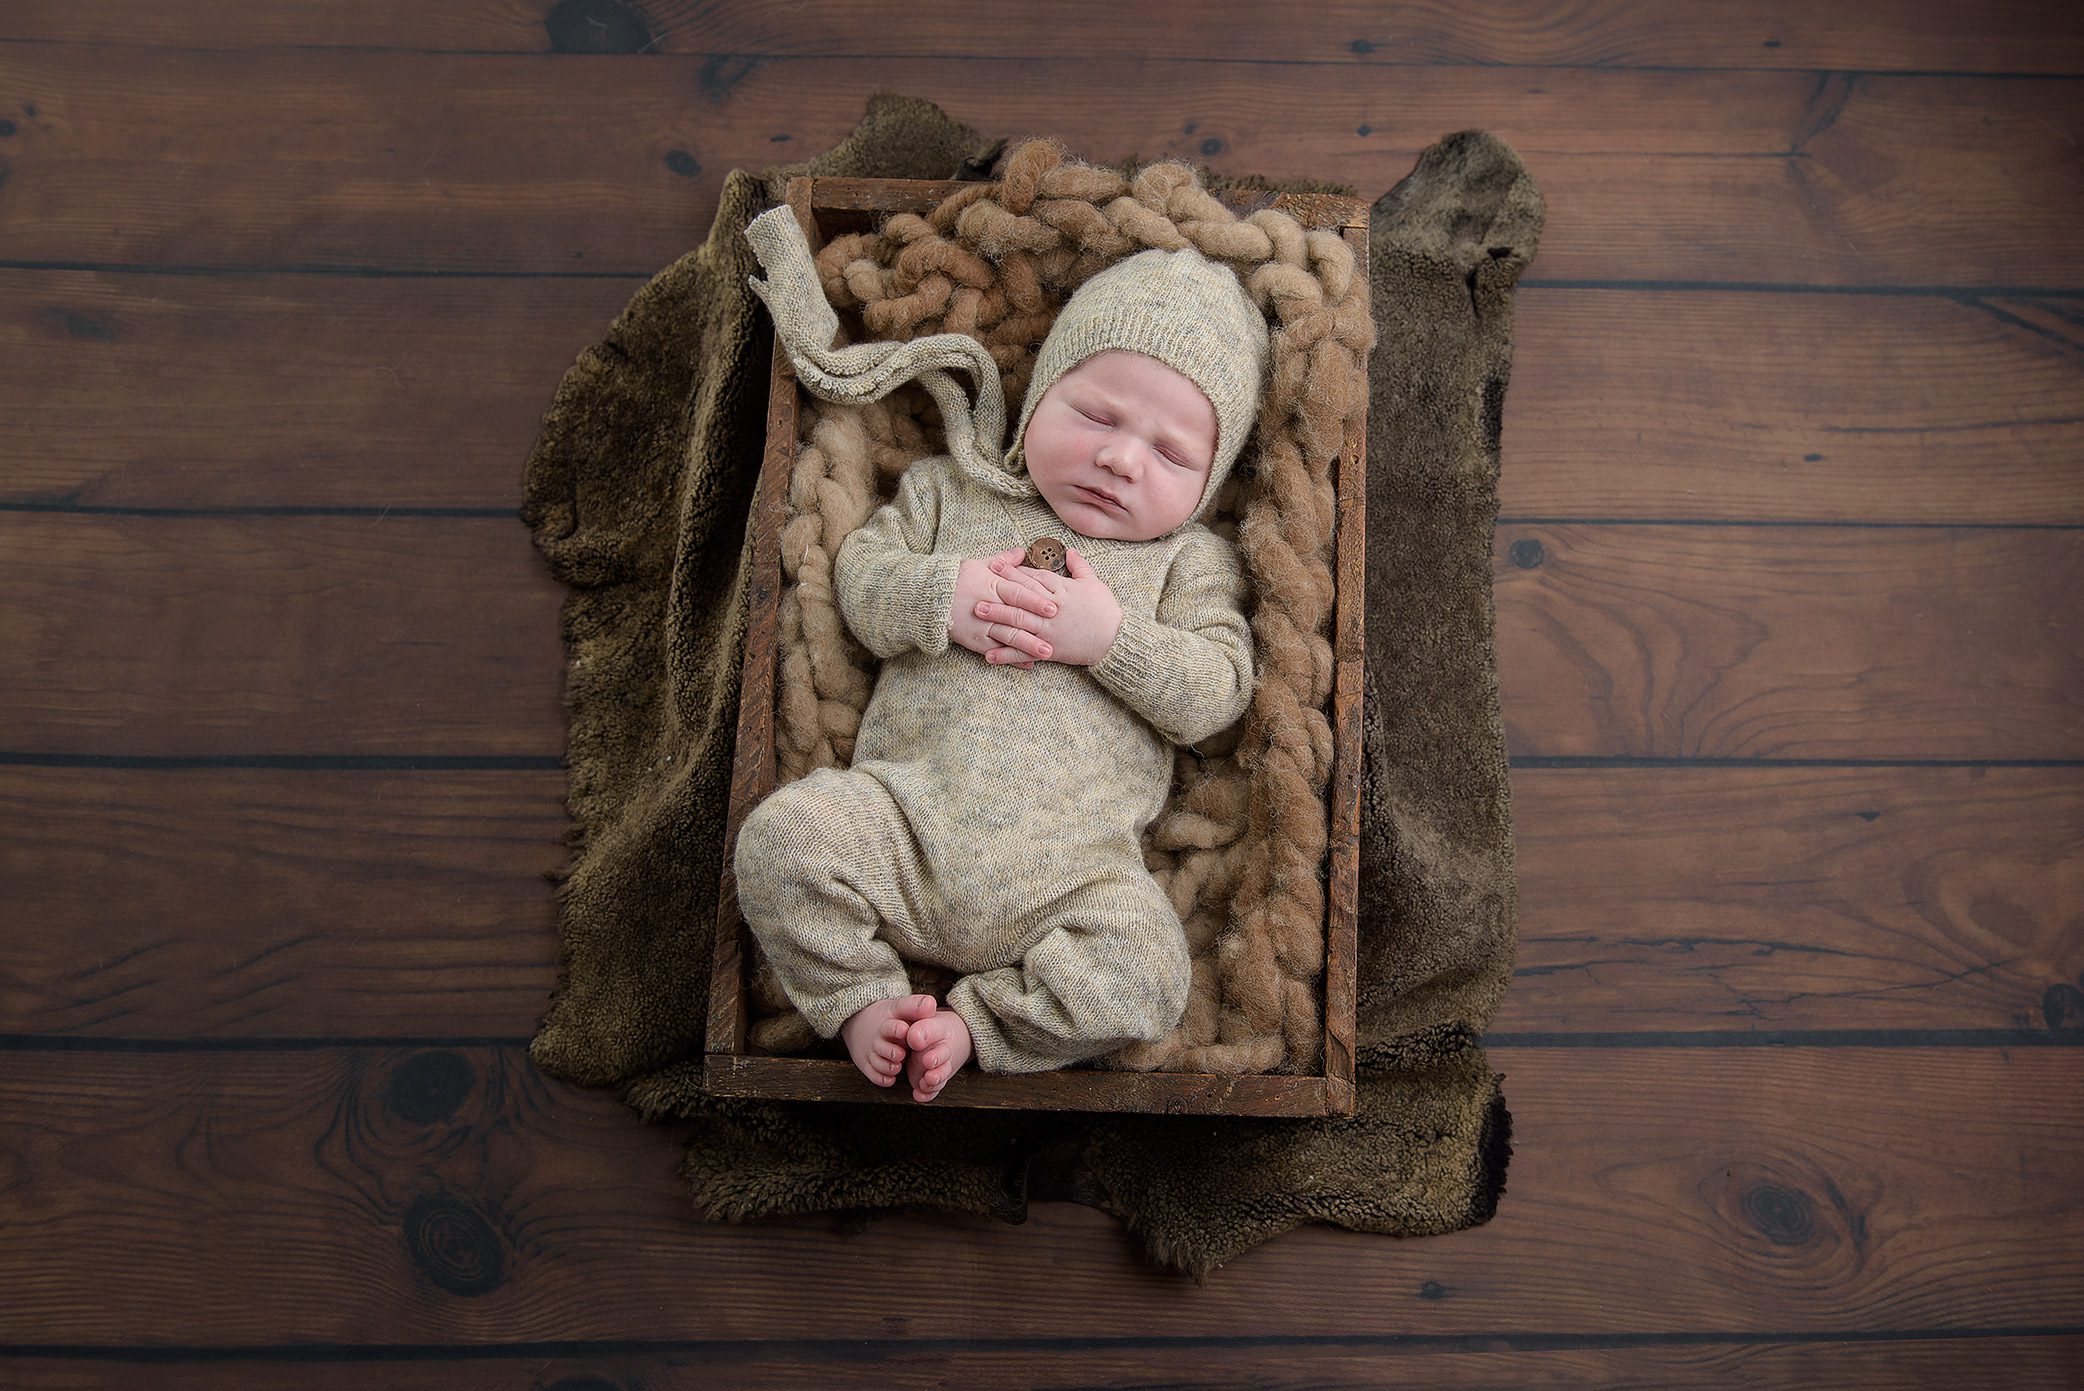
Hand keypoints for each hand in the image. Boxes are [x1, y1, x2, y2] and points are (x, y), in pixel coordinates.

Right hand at [949, 549, 1056, 667]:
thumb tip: (1022, 552)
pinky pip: (997, 651)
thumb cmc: (958, 579)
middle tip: (1057, 629)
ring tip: (1047, 652)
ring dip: (1028, 645)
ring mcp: (982, 625)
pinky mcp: (975, 641)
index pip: (1017, 593)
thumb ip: (1003, 561)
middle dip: (1037, 623)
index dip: (1035, 600)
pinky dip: (1012, 658)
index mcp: (992, 585)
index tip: (1053, 606)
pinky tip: (1028, 664)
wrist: (931, 598)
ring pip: (1008, 636)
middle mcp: (989, 606)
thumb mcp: (980, 565)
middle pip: (1016, 616)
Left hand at [977, 546, 1122, 667]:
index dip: (1014, 571)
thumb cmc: (1106, 611)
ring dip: (997, 617)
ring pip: (1019, 622)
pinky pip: (1024, 652)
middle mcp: (1052, 609)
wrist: (1115, 640)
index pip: (1034, 577)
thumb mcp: (1094, 584)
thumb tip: (1069, 551)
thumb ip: (1080, 566)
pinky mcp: (1049, 649)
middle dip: (999, 590)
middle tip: (979, 586)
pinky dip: (1006, 654)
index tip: (997, 564)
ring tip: (978, 612)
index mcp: (1062, 591)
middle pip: (1021, 597)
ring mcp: (1049, 630)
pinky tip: (989, 655)